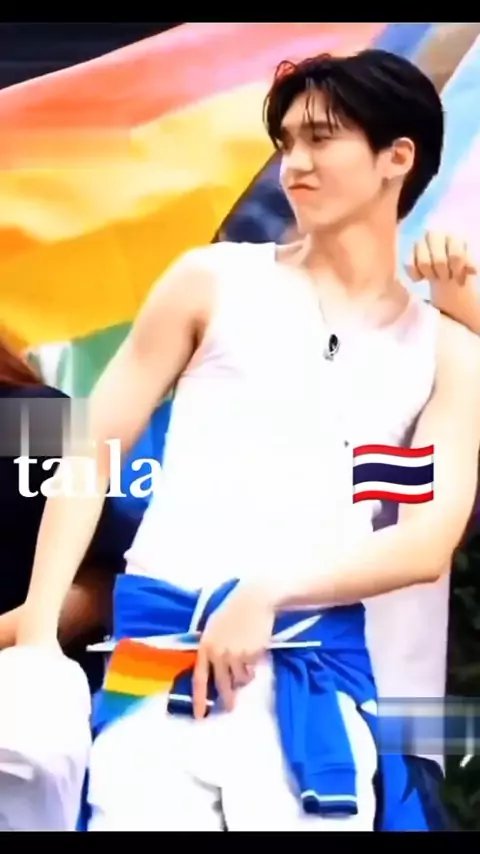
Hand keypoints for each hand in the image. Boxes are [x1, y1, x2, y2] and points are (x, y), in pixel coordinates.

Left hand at [192, 583, 275, 718]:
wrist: (254, 599)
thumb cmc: (233, 611)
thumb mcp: (214, 627)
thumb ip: (211, 647)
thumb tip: (213, 670)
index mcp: (205, 646)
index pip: (199, 678)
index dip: (198, 699)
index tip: (200, 716)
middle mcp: (219, 653)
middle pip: (221, 684)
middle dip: (227, 699)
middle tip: (230, 708)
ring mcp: (236, 654)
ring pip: (240, 679)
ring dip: (243, 678)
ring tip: (247, 665)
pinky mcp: (252, 654)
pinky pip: (252, 669)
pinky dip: (253, 667)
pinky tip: (254, 653)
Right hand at [406, 231, 476, 285]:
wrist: (443, 268)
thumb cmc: (456, 265)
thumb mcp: (467, 264)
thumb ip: (470, 264)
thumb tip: (474, 270)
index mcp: (453, 236)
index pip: (456, 256)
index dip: (457, 271)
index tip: (459, 279)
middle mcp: (436, 235)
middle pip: (439, 261)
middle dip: (444, 275)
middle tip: (446, 278)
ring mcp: (420, 242)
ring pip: (423, 263)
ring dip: (431, 275)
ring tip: (434, 277)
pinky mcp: (408, 252)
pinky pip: (409, 265)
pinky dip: (415, 275)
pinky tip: (421, 278)